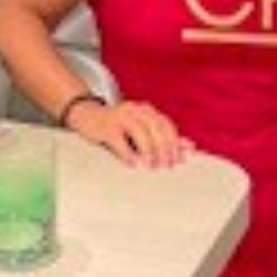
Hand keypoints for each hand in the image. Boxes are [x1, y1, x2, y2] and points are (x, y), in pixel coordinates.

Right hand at [66, 98, 193, 167]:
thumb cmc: (118, 125)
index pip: (167, 125)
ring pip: (140, 132)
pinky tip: (133, 163)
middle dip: (164, 149)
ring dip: (148, 151)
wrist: (88, 115)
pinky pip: (120, 140)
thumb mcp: (142, 128)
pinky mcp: (107, 126)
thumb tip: (189, 147)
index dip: (174, 143)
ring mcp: (120, 116)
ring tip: (151, 165)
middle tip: (166, 166)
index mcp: (147, 110)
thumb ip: (164, 137)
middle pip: (156, 128)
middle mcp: (135, 110)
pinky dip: (128, 153)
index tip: (178, 160)